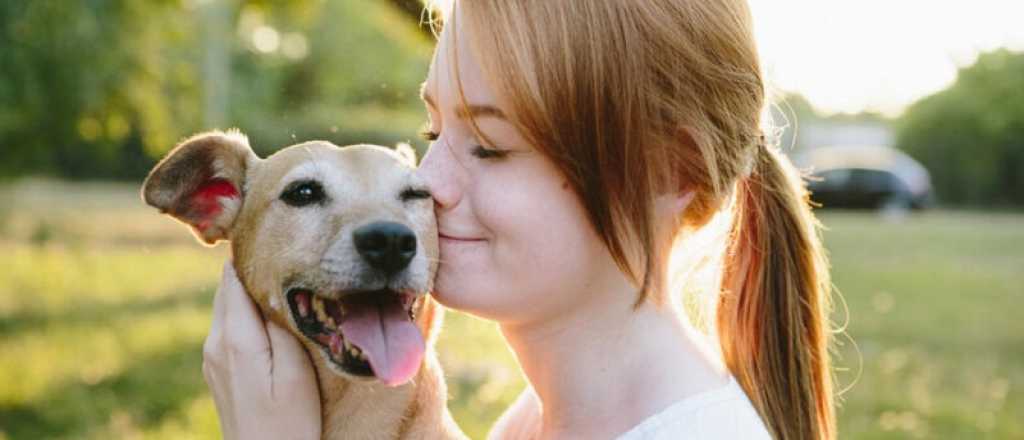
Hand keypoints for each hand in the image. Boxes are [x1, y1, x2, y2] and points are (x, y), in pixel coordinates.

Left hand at [202, 261, 321, 439]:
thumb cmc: (290, 424)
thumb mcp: (295, 374)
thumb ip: (282, 328)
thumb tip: (273, 288)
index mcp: (235, 340)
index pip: (233, 280)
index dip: (250, 255)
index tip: (273, 235)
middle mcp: (216, 344)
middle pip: (227, 290)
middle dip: (250, 269)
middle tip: (282, 250)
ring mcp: (213, 359)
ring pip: (229, 308)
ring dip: (249, 292)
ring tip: (281, 278)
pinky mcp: (219, 371)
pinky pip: (230, 328)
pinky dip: (246, 313)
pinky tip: (270, 315)